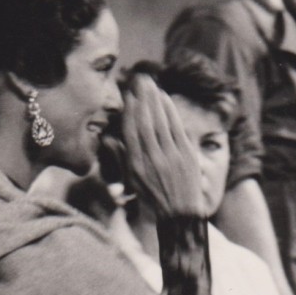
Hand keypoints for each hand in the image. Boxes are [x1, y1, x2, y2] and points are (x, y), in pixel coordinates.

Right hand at [122, 74, 204, 217]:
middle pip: (145, 122)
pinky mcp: (187, 155)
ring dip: (155, 99)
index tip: (127, 94)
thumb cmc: (153, 198)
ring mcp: (172, 156)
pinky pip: (177, 127)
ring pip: (161, 121)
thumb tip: (108, 137)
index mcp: (136, 165)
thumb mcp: (132, 180)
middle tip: (138, 79)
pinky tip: (165, 98)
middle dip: (141, 98)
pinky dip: (170, 111)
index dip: (128, 110)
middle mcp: (153, 159)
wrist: (181, 215)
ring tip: (150, 83)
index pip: (130, 131)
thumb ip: (122, 157)